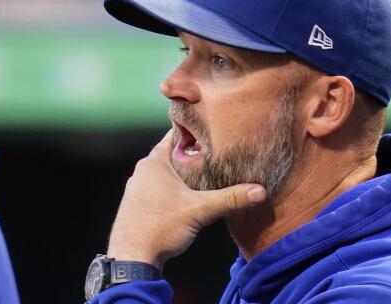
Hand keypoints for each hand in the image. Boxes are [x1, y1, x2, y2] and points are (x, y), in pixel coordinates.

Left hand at [106, 130, 267, 270]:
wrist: (132, 260)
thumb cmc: (160, 228)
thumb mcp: (200, 210)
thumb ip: (230, 199)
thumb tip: (259, 191)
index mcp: (154, 162)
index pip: (175, 135)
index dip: (195, 132)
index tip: (213, 131)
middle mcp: (142, 171)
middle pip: (172, 154)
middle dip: (192, 156)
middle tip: (216, 155)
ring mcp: (137, 189)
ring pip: (165, 173)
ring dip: (183, 175)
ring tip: (206, 176)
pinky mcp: (138, 205)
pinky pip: (159, 189)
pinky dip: (173, 190)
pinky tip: (188, 199)